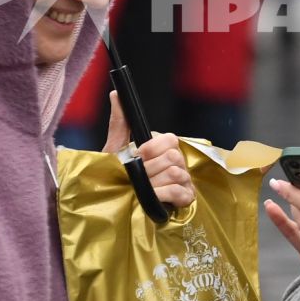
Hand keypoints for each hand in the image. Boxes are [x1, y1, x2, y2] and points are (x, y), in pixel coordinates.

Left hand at [102, 91, 195, 208]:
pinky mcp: (185, 198)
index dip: (152, 149)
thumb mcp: (115, 149)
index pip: (170, 139)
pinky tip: (154, 199)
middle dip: (151, 168)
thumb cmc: (116, 178)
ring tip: (143, 191)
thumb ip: (119, 122)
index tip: (138, 156)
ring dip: (154, 183)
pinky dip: (165, 195)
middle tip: (138, 178)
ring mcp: (183, 180)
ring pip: (176, 173)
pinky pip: (182, 192)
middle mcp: (176, 163)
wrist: (114, 206)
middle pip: (174, 156)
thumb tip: (116, 94)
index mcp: (162, 149)